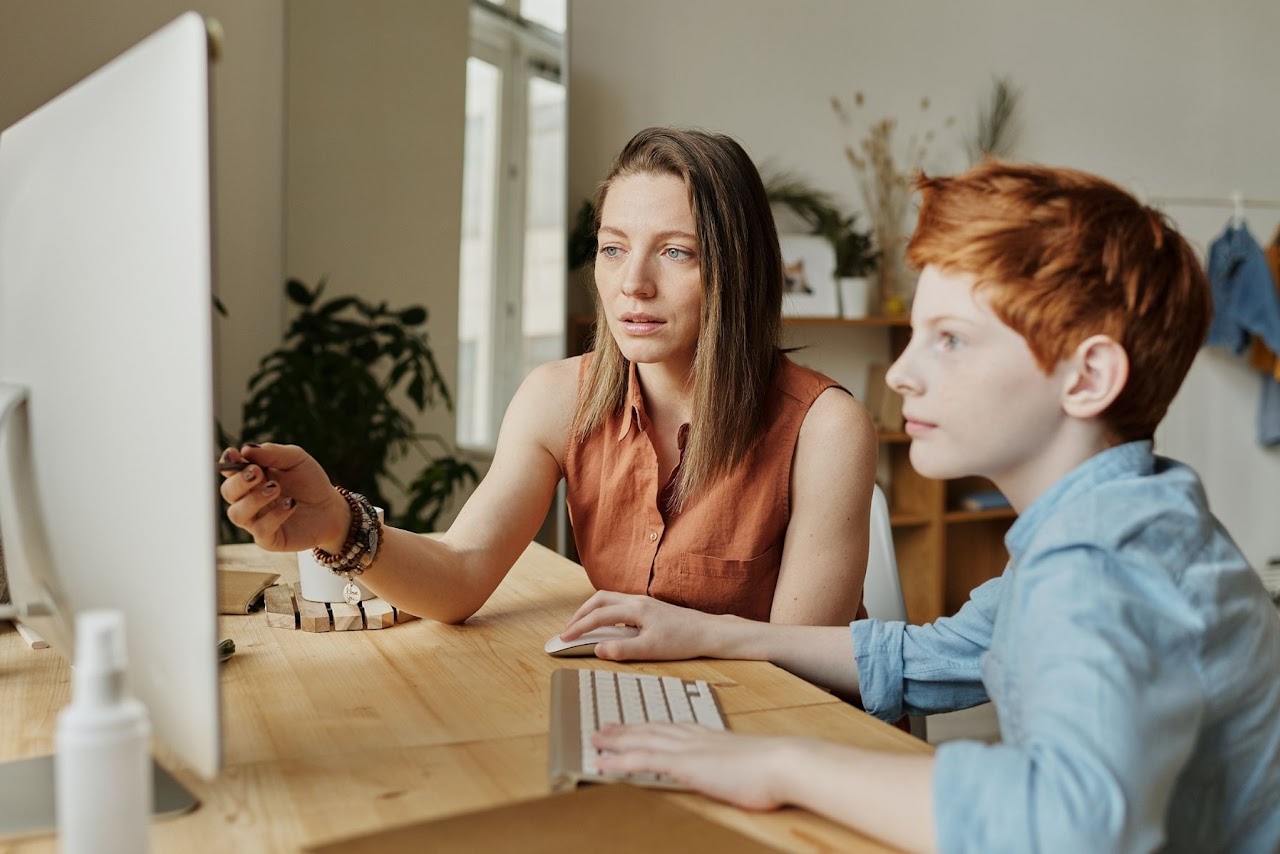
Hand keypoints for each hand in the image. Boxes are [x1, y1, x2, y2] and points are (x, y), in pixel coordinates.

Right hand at [218, 443, 347, 551]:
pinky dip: (274, 515)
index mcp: (251, 477)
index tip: (234, 454)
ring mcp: (256, 520)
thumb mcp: (296, 459)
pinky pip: (260, 530)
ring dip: (254, 499)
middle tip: (258, 472)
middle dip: (239, 481)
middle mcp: (248, 499)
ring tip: (276, 488)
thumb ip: (272, 453)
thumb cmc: (310, 481)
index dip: (227, 462)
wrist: (331, 508)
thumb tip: (246, 449)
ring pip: (237, 514)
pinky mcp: (268, 538)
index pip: (229, 470)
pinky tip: (291, 503)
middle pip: (227, 492)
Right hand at [560, 591, 719, 660]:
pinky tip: (608, 626)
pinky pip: (619, 604)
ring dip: (592, 611)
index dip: (578, 627)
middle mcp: (637, 601)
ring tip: (583, 626)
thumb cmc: (683, 641)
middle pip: (599, 599)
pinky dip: (606, 612)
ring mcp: (644, 602)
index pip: (598, 615)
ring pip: (609, 599)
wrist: (708, 632)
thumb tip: (598, 649)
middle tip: (569, 630)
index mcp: (636, 609)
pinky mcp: (650, 607)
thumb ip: (622, 650)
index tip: (564, 638)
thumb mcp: (651, 650)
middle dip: (580, 614)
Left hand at [593, 723, 792, 810]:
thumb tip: (741, 772)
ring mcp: (687, 749)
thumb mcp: (752, 763)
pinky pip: (642, 761)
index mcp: (711, 736)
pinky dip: (619, 761)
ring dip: (615, 740)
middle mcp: (695, 738)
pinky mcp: (683, 764)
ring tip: (596, 739)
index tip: (638, 725)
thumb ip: (738, 765)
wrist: (782, 763)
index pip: (673, 728)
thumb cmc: (775, 769)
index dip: (651, 726)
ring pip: (641, 741)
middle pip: (652, 730)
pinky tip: (602, 763)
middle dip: (627, 729)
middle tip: (605, 727)